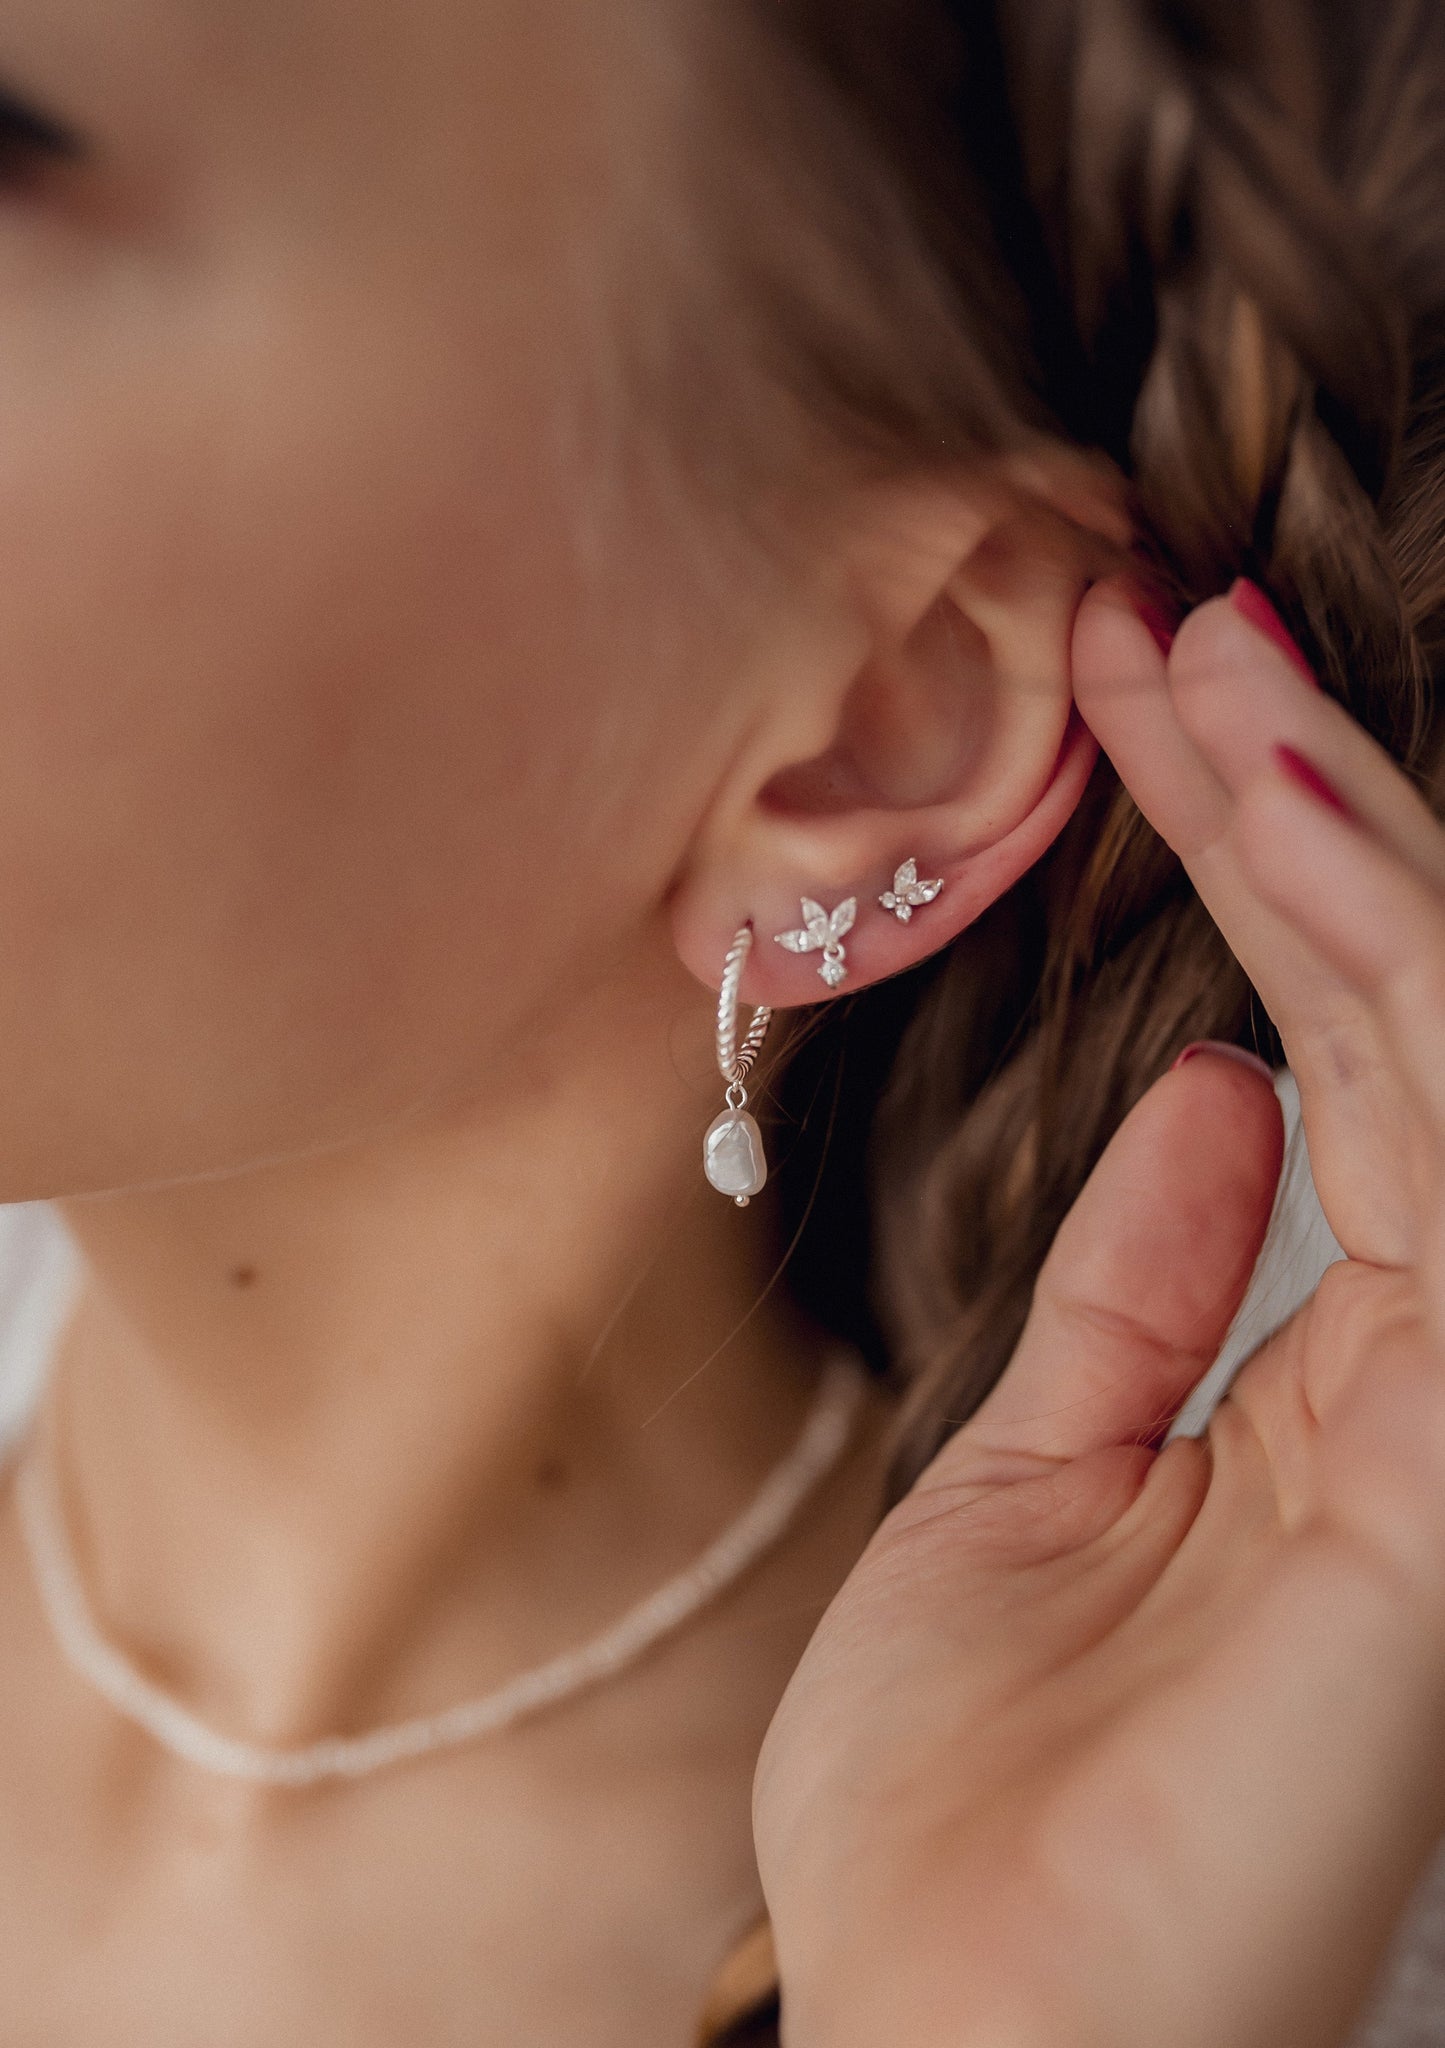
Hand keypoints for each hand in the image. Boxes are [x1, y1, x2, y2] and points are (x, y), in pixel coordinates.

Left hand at [754, 586, 1444, 2047]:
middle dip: (1293, 808)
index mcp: (1335, 1385)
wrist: (969, 2038)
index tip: (1146, 710)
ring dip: (1337, 837)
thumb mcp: (1043, 1476)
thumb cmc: (983, 1799)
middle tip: (1171, 626)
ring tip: (1208, 669)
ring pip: (1444, 1048)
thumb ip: (1150, 1286)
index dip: (1253, 881)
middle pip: (1397, 1027)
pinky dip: (1378, 963)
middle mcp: (1425, 1378)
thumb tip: (1217, 1098)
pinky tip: (1280, 814)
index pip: (1332, 1066)